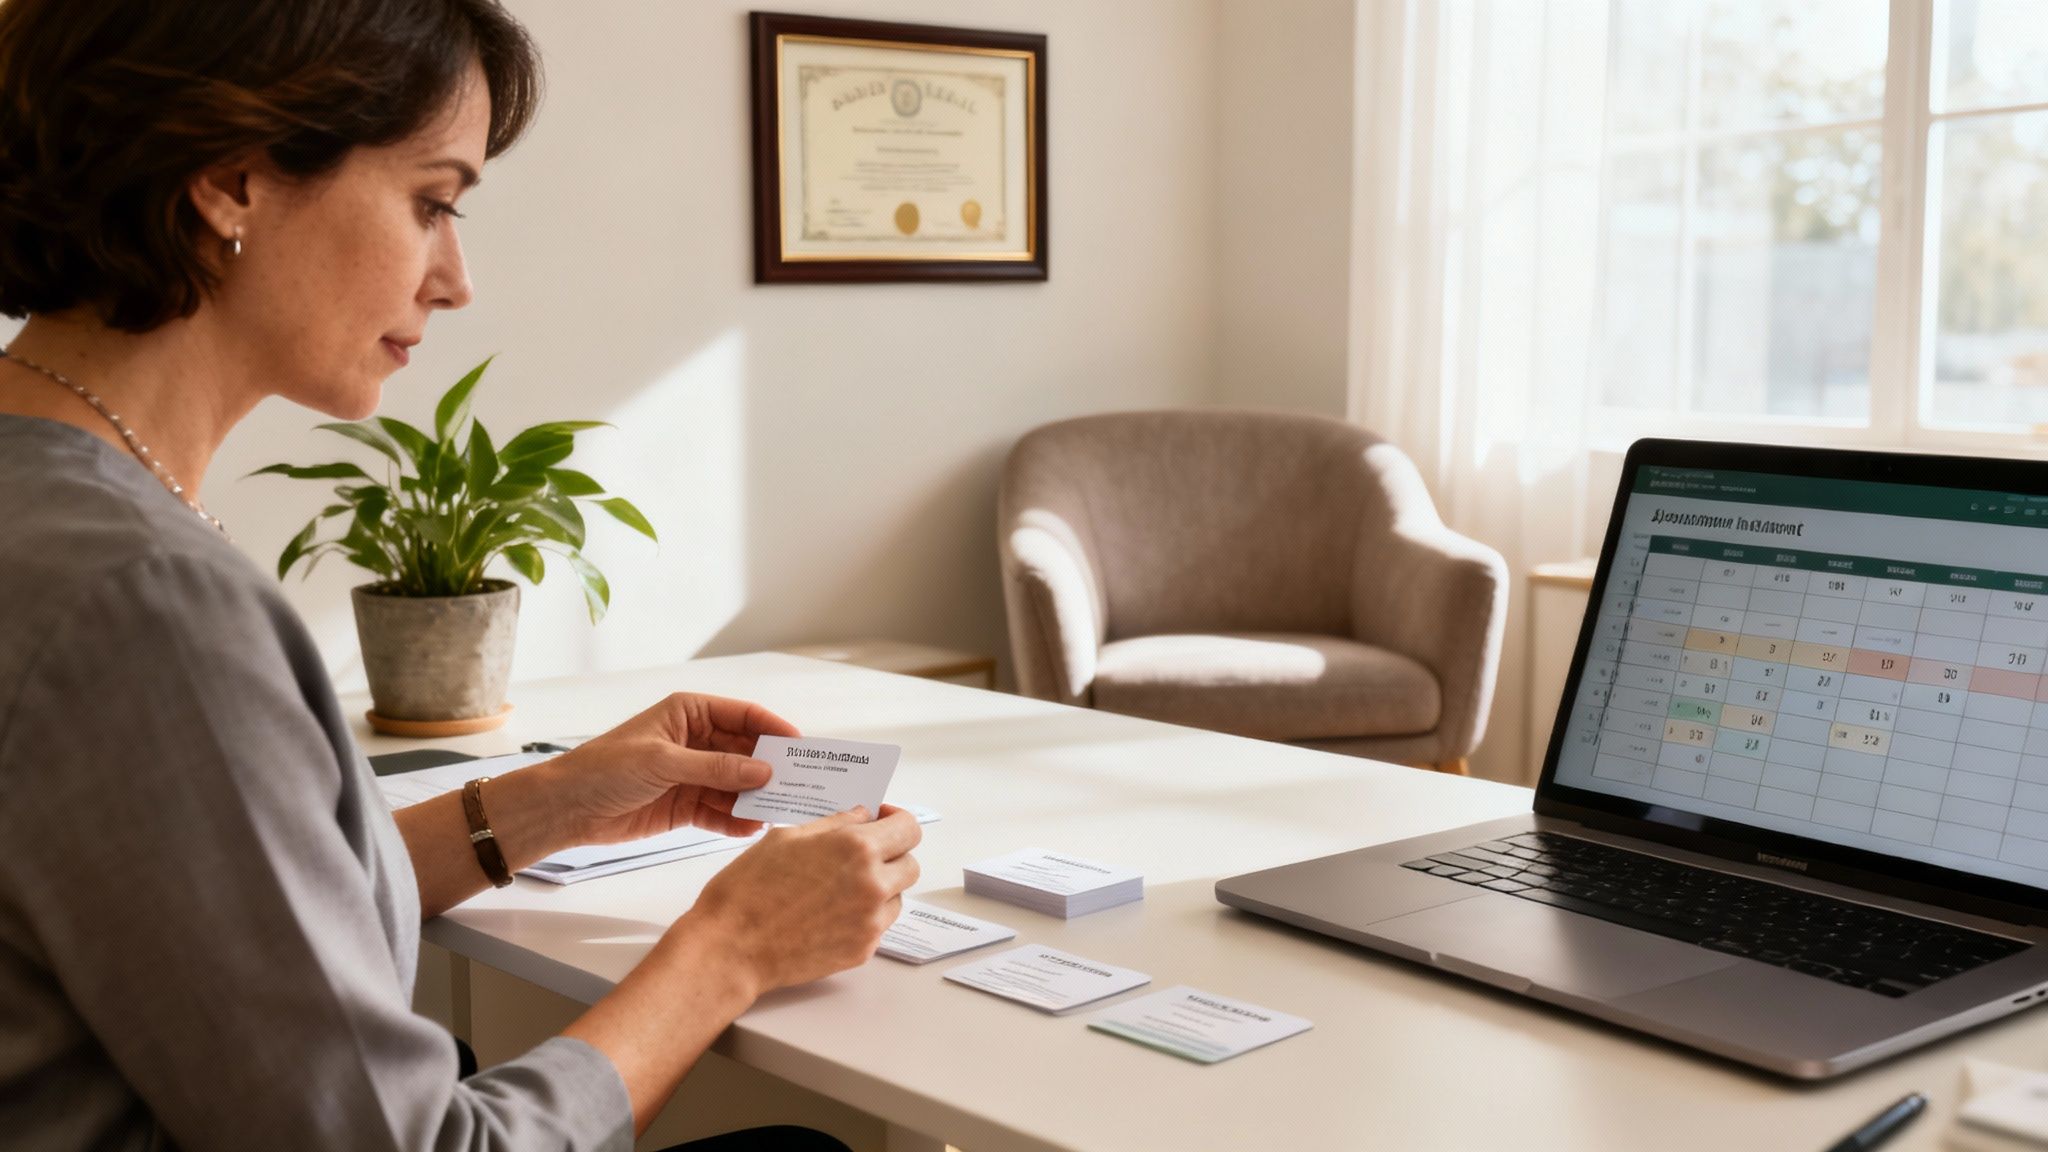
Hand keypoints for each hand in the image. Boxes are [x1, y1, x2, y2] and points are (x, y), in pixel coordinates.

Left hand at [540, 693, 798, 845]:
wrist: (566, 808)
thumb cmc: (605, 769)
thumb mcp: (664, 762)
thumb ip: (717, 768)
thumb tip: (764, 771)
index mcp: (689, 713)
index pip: (744, 715)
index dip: (774, 729)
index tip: (801, 748)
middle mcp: (695, 741)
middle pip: (745, 752)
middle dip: (769, 769)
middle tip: (800, 786)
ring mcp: (692, 775)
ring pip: (736, 785)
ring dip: (755, 798)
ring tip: (779, 813)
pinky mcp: (685, 806)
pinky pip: (720, 812)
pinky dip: (735, 821)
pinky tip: (751, 829)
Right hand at [679, 804, 922, 995]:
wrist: (730, 949)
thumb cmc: (747, 890)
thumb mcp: (785, 838)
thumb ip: (834, 824)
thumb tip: (863, 815)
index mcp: (856, 849)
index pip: (908, 828)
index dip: (896, 820)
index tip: (881, 820)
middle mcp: (873, 885)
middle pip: (910, 864)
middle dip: (891, 854)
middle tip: (861, 855)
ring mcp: (871, 922)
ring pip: (897, 897)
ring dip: (880, 887)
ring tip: (839, 887)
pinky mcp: (862, 951)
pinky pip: (878, 925)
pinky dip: (864, 916)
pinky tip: (830, 913)